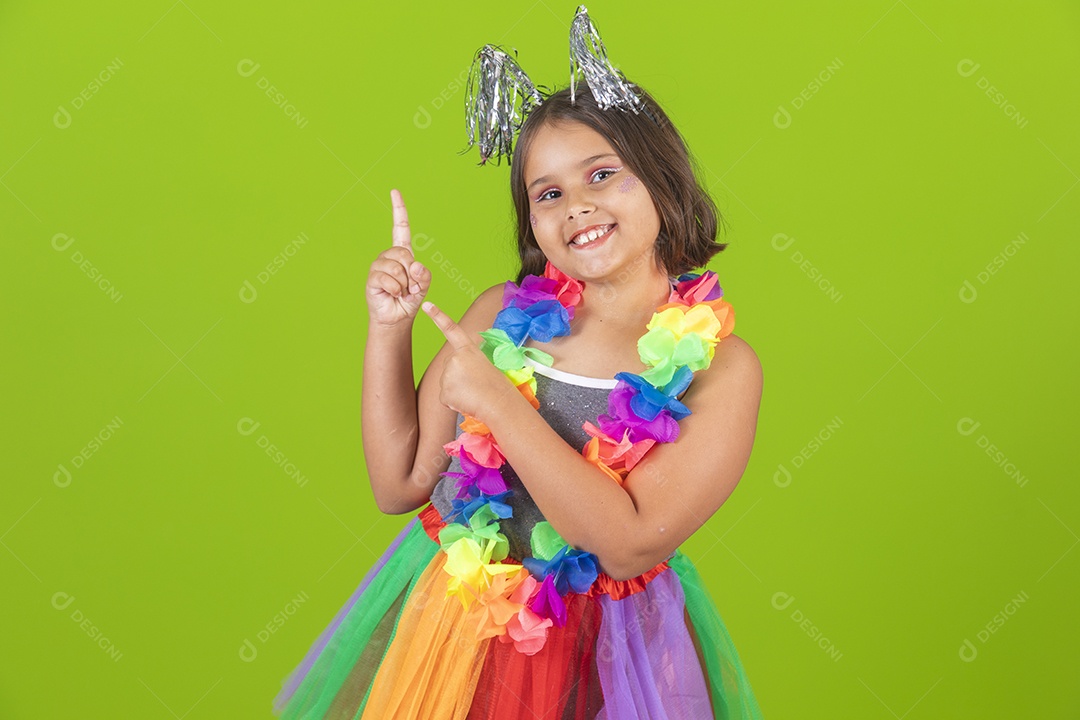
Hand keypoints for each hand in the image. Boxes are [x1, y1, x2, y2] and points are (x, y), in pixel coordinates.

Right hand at [366, 189, 432, 328]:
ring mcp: (379, 266)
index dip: (398, 210)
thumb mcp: (424, 286)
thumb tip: (415, 266)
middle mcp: (389, 256)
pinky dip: (396, 290)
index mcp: (403, 253)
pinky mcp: (372, 278)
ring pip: (396, 268)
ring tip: (401, 292)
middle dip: (412, 273)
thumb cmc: (410, 300)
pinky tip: (394, 295)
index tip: (394, 191)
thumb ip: (425, 276)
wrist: (397, 318)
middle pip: (404, 254)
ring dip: (404, 284)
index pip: (400, 227)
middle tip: (411, 287)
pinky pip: (388, 279)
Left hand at [421, 300, 523, 421]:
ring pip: (447, 382)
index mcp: (467, 349)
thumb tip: (460, 368)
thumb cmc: (497, 385)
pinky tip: (467, 400)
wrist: (499, 403)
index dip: (438, 316)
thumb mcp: (485, 363)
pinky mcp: (443, 393)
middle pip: (449, 366)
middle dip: (459, 375)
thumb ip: (469, 360)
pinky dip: (455, 401)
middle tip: (476, 383)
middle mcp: (454, 359)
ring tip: (474, 392)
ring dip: (458, 389)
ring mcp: (447, 376)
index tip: (427, 305)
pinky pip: (446, 397)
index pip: (451, 329)